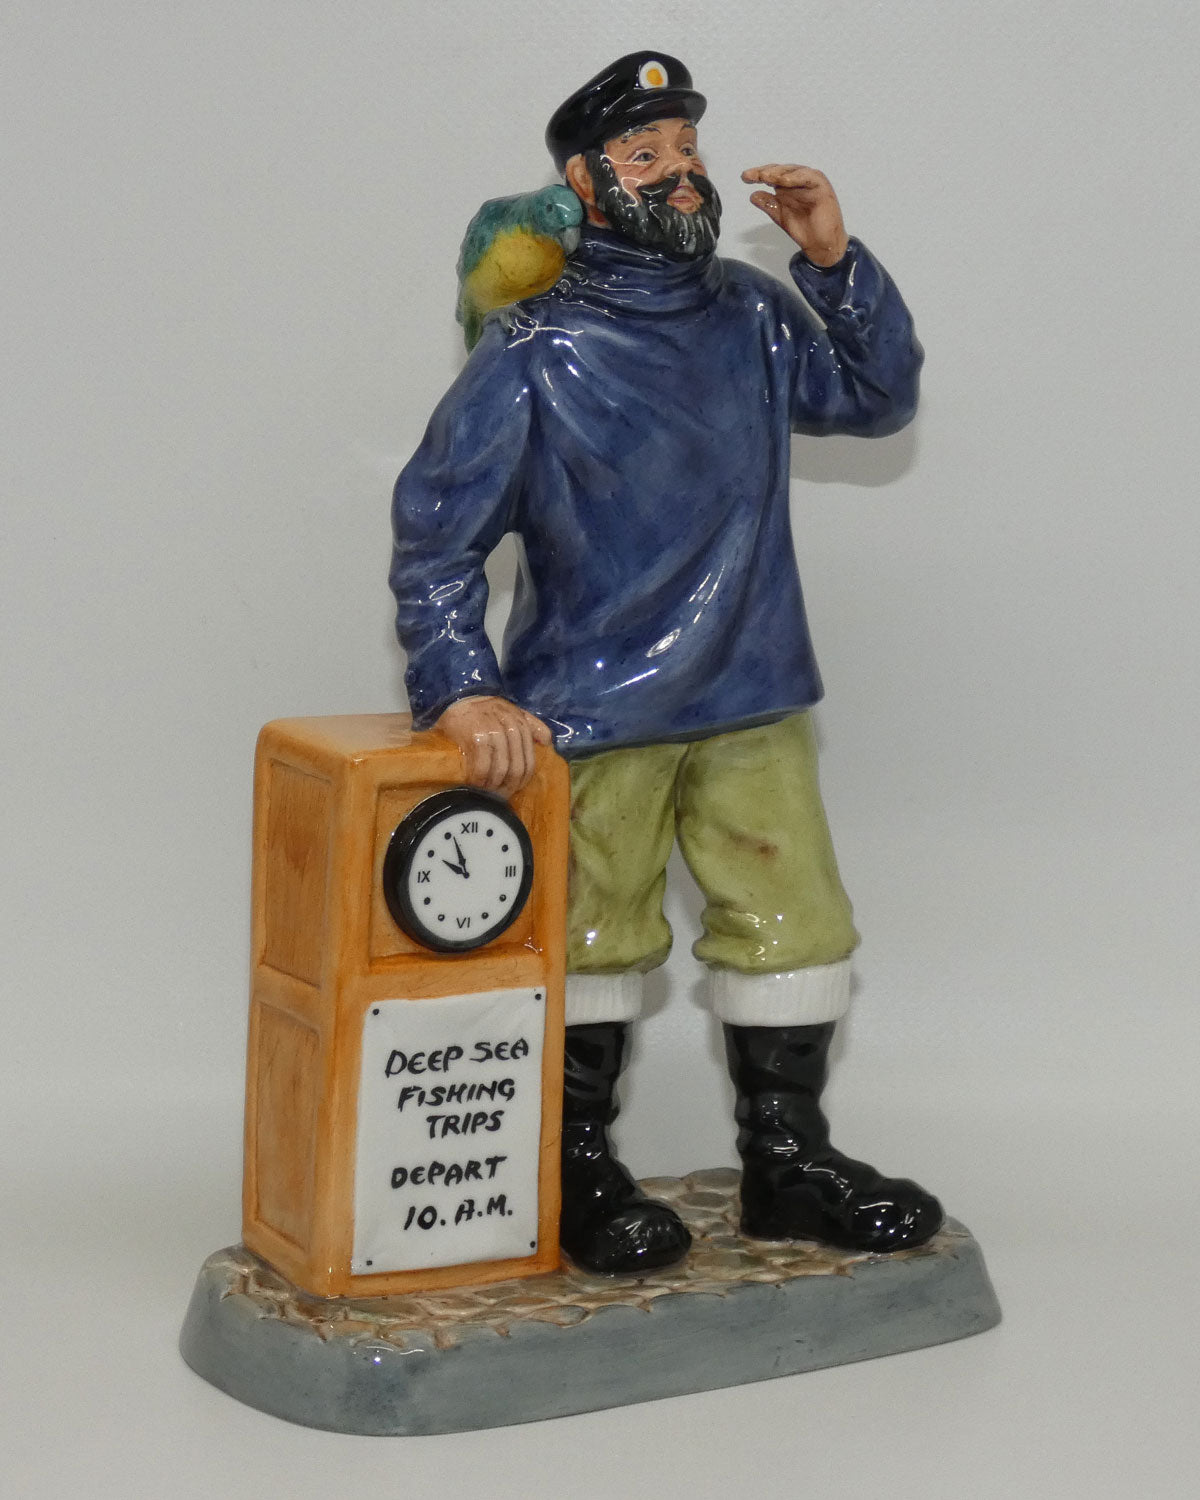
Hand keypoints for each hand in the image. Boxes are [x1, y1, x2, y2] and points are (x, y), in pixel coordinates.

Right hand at [435, 695, 552, 796]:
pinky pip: (482, 767)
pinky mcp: (476, 738)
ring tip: (486, 791)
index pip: (528, 761)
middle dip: (507, 786)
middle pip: (516, 768)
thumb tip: (547, 743)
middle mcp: (510, 728)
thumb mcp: (512, 711)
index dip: (521, 780)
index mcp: (521, 724)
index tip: (512, 790)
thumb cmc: (486, 709)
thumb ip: (532, 725)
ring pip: (500, 769)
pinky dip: (480, 779)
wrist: (458, 697)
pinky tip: (475, 784)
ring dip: (493, 785)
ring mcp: (493, 733)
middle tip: (498, 795)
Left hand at [741, 164, 848, 266]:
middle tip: (752, 176)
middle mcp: (799, 181)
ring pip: (794, 171)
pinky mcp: (822, 187)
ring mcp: (811, 182)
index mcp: (789, 186)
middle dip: (765, 172)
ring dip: (779, 172)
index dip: (758, 174)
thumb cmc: (804, 228)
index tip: (745, 177)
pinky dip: (797, 177)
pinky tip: (784, 180)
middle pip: (781, 171)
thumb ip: (768, 204)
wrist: (821, 244)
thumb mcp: (780, 215)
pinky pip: (809, 178)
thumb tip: (753, 195)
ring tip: (765, 176)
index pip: (772, 175)